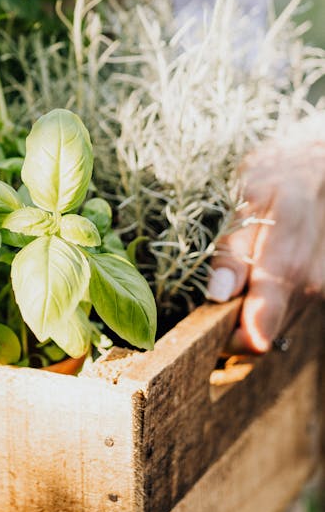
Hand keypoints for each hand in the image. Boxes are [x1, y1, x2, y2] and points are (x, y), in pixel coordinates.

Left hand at [205, 117, 324, 351]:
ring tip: (222, 296)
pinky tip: (246, 291)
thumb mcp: (245, 195)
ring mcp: (320, 286)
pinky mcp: (319, 291)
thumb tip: (217, 294)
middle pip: (268, 325)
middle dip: (231, 330)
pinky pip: (285, 315)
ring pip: (276, 325)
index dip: (243, 333)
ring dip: (245, 321)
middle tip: (199, 315)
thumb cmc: (277, 175)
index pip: (268, 304)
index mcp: (289, 245)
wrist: (316, 168)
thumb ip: (232, 246)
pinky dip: (260, 312)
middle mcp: (313, 274)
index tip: (216, 342)